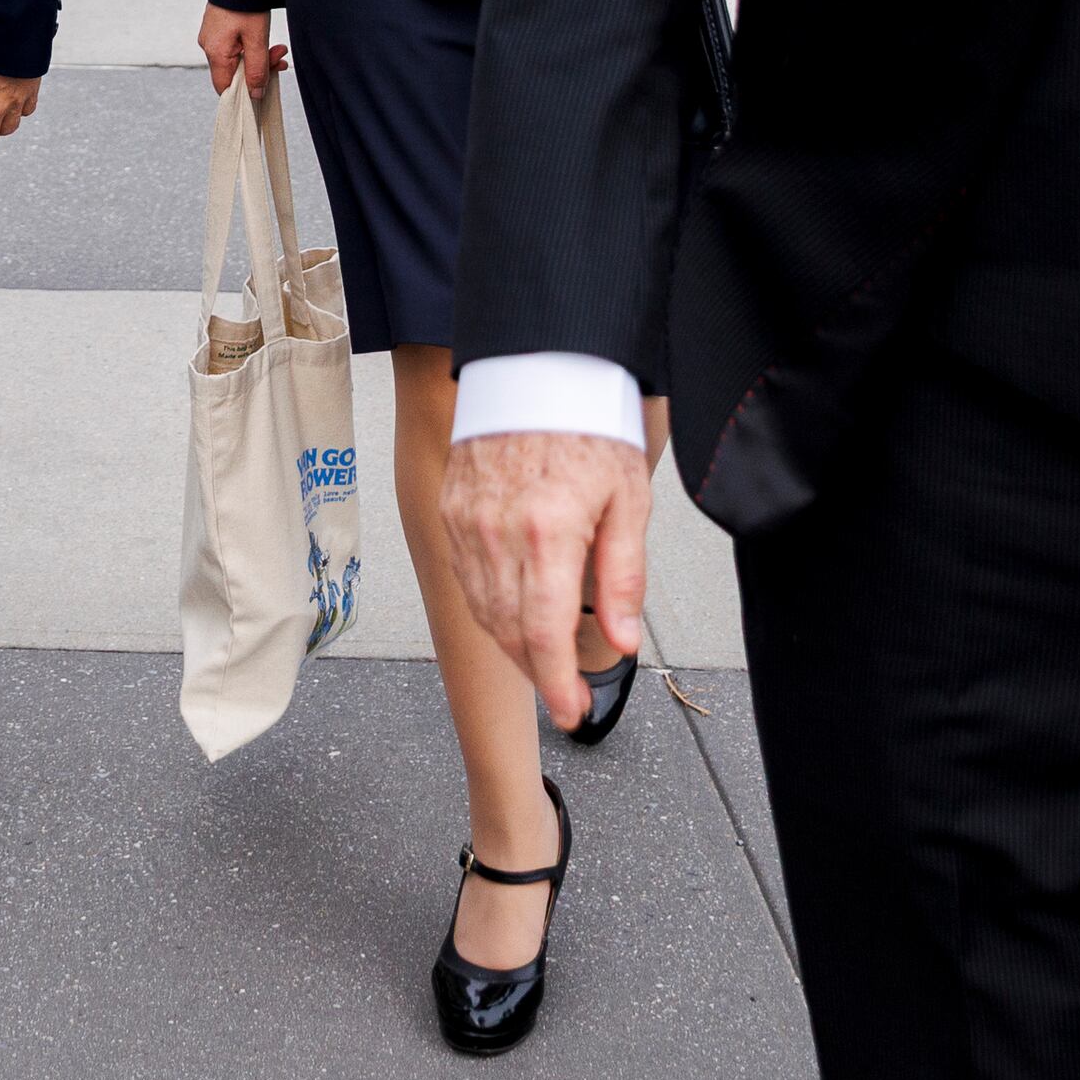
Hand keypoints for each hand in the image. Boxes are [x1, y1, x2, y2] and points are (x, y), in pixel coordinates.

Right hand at [196, 3, 281, 92]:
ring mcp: (212, 37)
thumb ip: (256, 70)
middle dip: (260, 69)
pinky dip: (251, 47)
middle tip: (280, 58)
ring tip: (279, 48)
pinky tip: (265, 41)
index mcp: (215, 52)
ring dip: (259, 57)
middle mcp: (209, 46)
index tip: (265, 87)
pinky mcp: (217, 30)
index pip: (225, 89)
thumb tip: (255, 95)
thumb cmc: (246, 3)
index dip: (245, 93)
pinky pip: (234, 48)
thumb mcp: (257, 39)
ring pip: (236, 60)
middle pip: (234, 73)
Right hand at [445, 427, 653, 730]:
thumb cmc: (587, 425)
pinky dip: (490, 607)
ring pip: (483, 608)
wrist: (536, 366)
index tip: (571, 712)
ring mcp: (465, 521)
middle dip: (539, 673)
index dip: (556, 683)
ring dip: (513, 645)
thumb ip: (623, 576)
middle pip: (508, 630)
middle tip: (568, 698)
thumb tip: (623, 641)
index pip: (543, 633)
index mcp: (547, 532)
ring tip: (546, 661)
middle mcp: (497, 532)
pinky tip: (515, 615)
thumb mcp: (629, 499)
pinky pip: (467, 576)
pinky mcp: (450, 509)